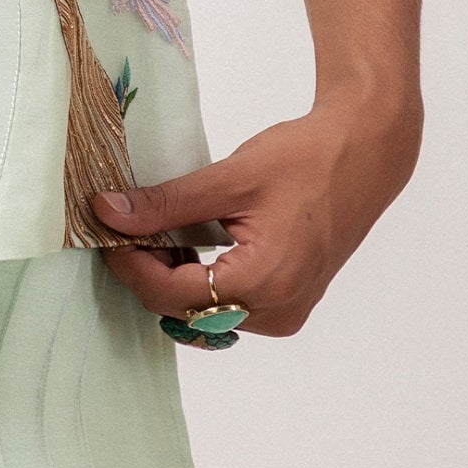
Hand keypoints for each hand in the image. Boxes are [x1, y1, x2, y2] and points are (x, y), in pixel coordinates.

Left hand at [91, 89, 423, 337]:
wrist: (364, 154)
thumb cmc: (304, 160)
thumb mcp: (229, 177)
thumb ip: (166, 203)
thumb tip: (108, 212)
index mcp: (264, 283)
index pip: (172, 295)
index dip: (130, 264)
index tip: (104, 230)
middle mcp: (276, 312)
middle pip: (185, 309)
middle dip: (147, 271)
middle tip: (122, 227)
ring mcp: (285, 313)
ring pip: (204, 312)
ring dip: (173, 277)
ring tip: (154, 231)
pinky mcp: (289, 303)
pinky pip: (228, 305)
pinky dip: (201, 279)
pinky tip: (186, 243)